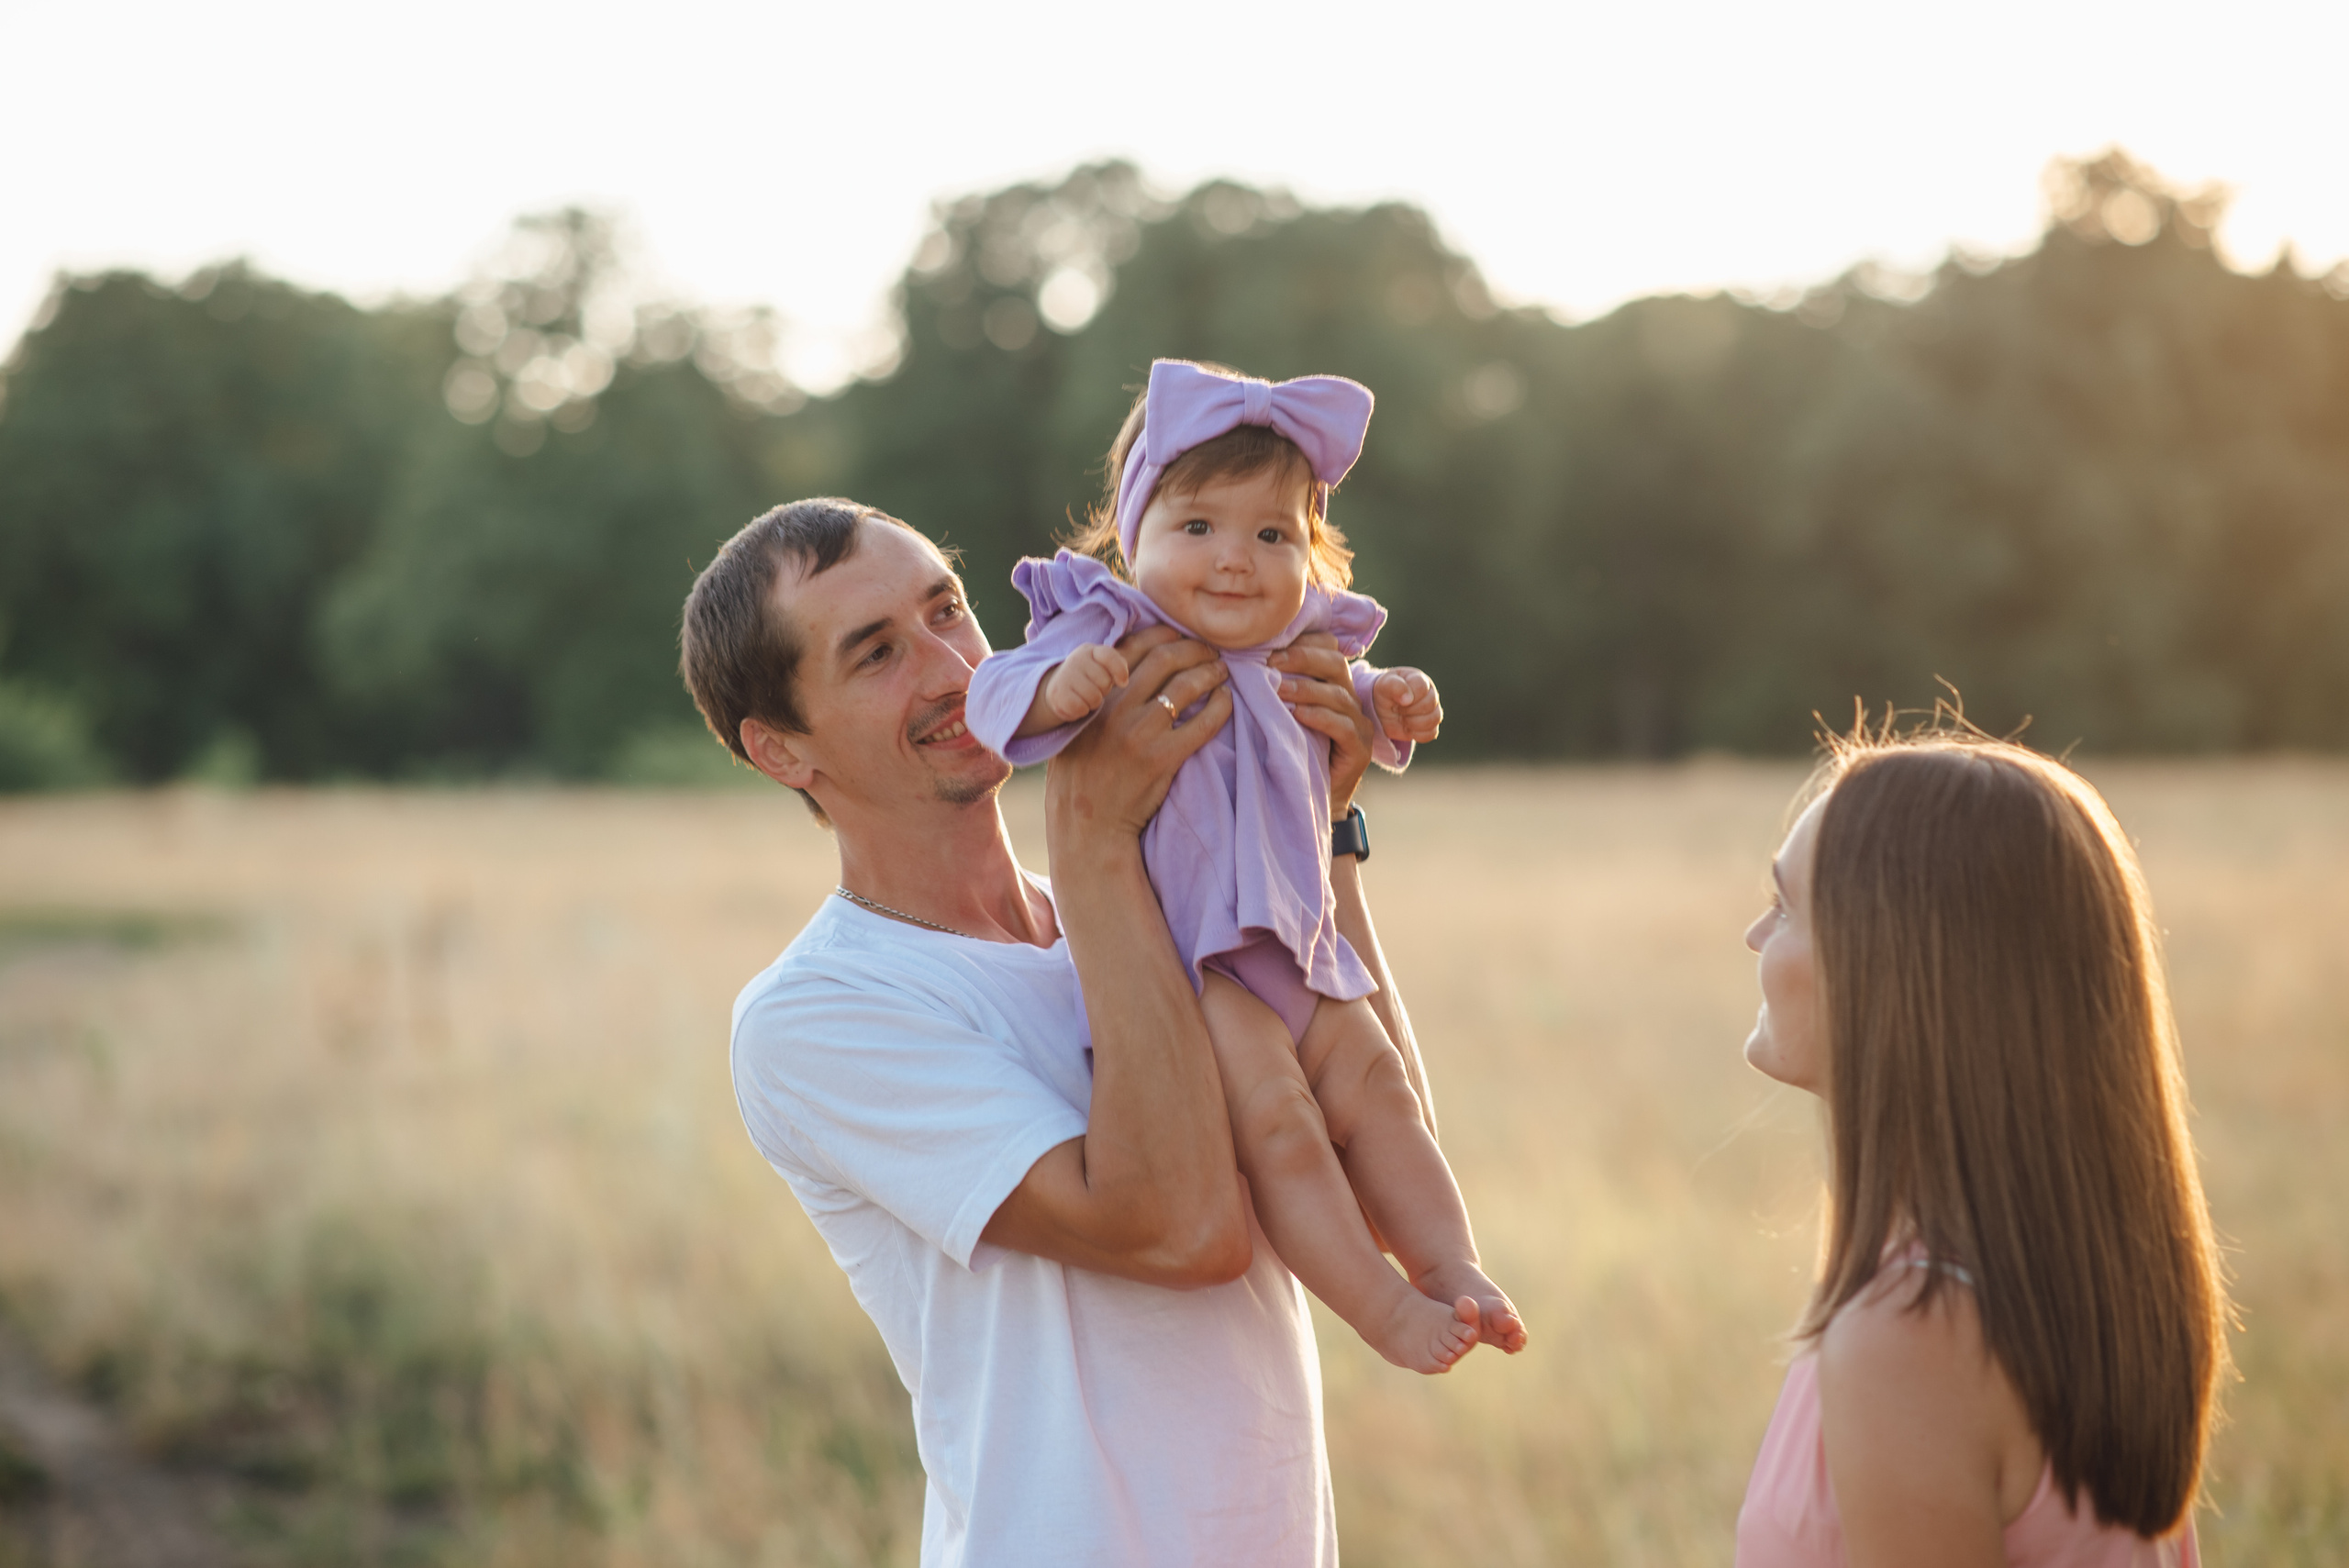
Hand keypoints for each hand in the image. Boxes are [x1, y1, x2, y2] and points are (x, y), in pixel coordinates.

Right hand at [1041, 643, 1129, 723]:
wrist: (1058, 687)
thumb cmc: (1088, 677)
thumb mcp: (1102, 665)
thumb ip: (1118, 666)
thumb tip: (1123, 681)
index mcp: (1089, 651)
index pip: (1108, 656)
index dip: (1120, 671)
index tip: (1123, 683)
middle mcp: (1076, 659)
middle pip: (1105, 682)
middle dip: (1103, 691)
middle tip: (1092, 688)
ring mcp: (1065, 675)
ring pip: (1094, 697)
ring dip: (1092, 703)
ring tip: (1084, 697)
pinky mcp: (1056, 693)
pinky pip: (1080, 708)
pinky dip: (1081, 711)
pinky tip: (1075, 704)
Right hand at [1046, 627, 1232, 852]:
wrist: (1087, 825)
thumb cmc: (1079, 776)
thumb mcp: (1075, 727)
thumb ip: (1095, 695)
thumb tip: (1121, 666)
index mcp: (1095, 695)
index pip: (1133, 646)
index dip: (1162, 633)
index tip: (1179, 633)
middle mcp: (1117, 708)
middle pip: (1165, 657)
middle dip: (1194, 648)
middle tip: (1210, 650)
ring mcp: (1141, 733)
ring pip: (1186, 685)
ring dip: (1210, 672)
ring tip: (1221, 671)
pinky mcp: (1163, 758)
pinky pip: (1202, 723)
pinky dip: (1220, 706)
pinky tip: (1226, 701)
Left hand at [1268, 633, 1376, 814]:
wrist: (1309, 798)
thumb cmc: (1291, 750)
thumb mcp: (1282, 713)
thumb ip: (1276, 686)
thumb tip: (1243, 659)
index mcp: (1333, 684)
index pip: (1327, 648)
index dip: (1301, 642)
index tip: (1268, 644)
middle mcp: (1350, 699)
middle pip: (1334, 664)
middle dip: (1301, 658)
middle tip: (1270, 662)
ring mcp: (1359, 723)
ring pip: (1337, 695)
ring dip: (1305, 689)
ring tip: (1277, 689)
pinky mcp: (1360, 749)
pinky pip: (1343, 726)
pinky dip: (1320, 717)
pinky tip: (1298, 715)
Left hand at [1372, 667, 1442, 743]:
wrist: (1380, 708)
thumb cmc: (1384, 692)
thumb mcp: (1384, 685)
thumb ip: (1395, 686)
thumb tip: (1407, 699)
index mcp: (1419, 680)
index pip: (1422, 687)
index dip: (1408, 696)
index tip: (1396, 700)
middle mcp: (1430, 694)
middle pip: (1430, 705)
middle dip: (1408, 711)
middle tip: (1396, 709)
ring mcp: (1433, 711)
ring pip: (1434, 719)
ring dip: (1413, 723)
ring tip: (1401, 719)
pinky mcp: (1430, 727)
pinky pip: (1431, 734)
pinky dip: (1416, 734)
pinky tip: (1406, 728)